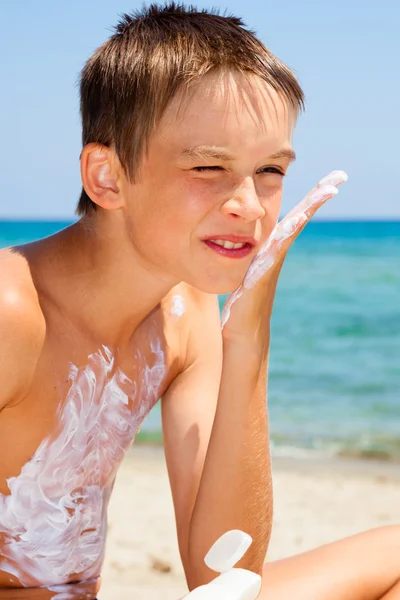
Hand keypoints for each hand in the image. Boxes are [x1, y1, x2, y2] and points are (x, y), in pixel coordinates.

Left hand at [221, 170, 347, 339]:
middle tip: (339, 176)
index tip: (329, 180)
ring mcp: (273, 261)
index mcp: (272, 248)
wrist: (244, 331)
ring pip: (292, 228)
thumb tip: (239, 245)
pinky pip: (277, 247)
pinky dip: (288, 232)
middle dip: (318, 196)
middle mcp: (277, 252)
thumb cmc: (242, 304)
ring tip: (328, 189)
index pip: (292, 217)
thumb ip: (250, 258)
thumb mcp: (246, 272)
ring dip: (309, 208)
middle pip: (300, 218)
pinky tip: (296, 219)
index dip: (309, 198)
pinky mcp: (263, 272)